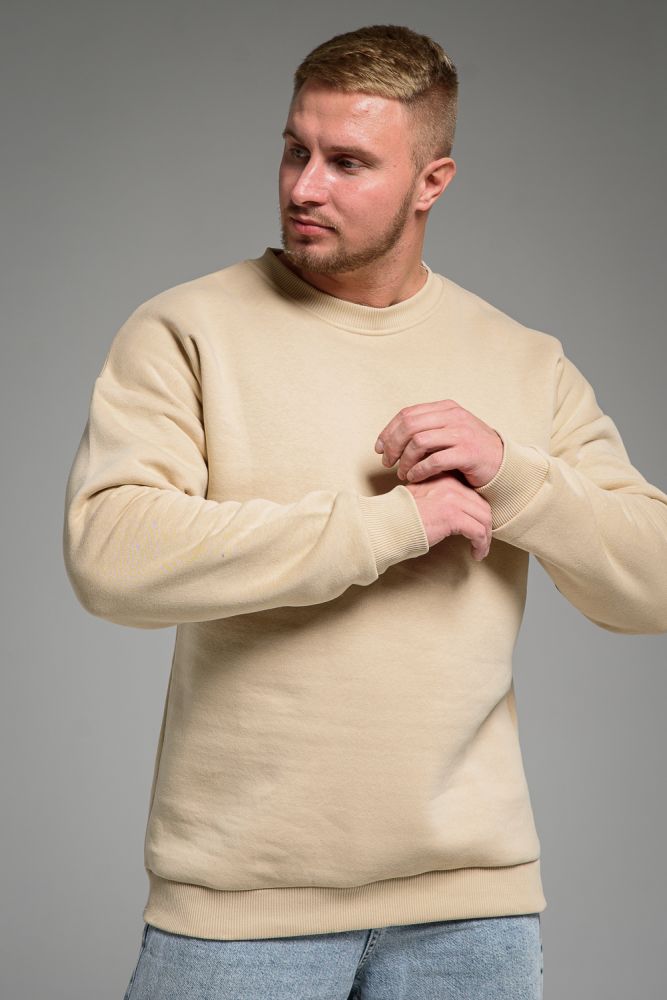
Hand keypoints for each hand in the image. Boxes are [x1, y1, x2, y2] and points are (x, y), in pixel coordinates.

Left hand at [374, 399, 503, 488]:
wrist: (502, 464)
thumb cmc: (469, 451)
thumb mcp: (448, 432)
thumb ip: (425, 430)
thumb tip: (390, 439)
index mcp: (446, 408)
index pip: (407, 414)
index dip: (388, 431)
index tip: (378, 448)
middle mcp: (453, 416)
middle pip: (409, 426)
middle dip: (392, 445)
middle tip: (387, 462)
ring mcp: (462, 433)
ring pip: (419, 442)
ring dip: (405, 460)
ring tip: (403, 473)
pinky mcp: (467, 453)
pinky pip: (434, 460)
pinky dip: (419, 471)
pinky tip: (415, 478)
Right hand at [405, 472, 492, 557]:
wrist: (385, 523)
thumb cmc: (397, 516)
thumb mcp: (419, 499)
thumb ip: (436, 499)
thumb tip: (453, 516)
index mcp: (444, 478)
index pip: (472, 495)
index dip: (478, 514)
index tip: (477, 529)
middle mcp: (451, 485)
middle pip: (482, 507)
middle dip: (485, 527)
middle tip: (482, 542)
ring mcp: (453, 500)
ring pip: (484, 520)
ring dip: (485, 538)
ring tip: (480, 551)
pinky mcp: (453, 517)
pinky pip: (478, 532)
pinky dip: (480, 545)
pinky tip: (476, 554)